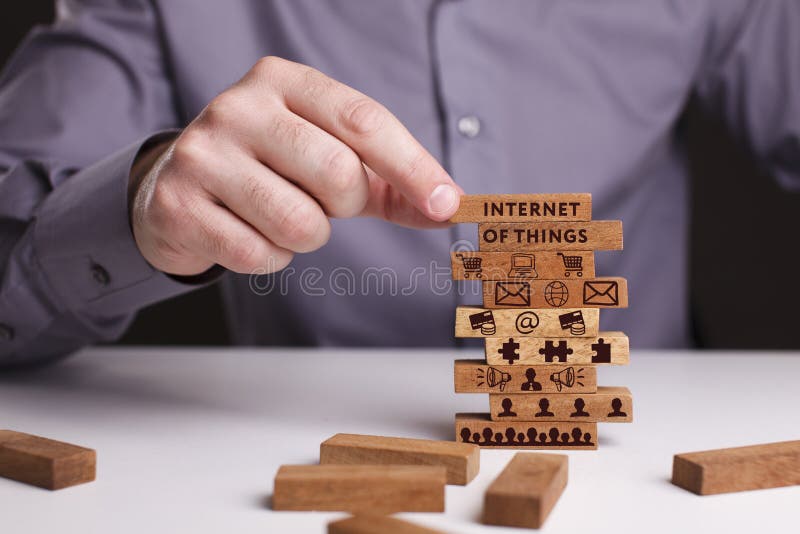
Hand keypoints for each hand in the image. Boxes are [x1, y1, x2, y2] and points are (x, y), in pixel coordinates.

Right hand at [130, 56, 460, 275]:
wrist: (178, 188)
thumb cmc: (272, 171)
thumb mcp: (331, 159)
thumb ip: (391, 181)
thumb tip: (449, 205)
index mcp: (283, 81)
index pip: (364, 120)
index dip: (413, 166)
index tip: (446, 204)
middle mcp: (239, 107)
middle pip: (338, 173)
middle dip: (344, 205)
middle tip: (320, 201)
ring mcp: (203, 154)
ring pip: (300, 222)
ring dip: (305, 236)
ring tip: (279, 215)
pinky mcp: (179, 204)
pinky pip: (259, 255)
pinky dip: (269, 257)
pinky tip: (246, 232)